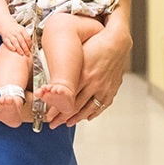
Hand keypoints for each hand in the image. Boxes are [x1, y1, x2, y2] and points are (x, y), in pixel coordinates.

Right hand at [0, 23, 30, 55]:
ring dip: (19, 48)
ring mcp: (10, 35)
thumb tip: (30, 46)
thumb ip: (26, 37)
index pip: (27, 37)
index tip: (30, 49)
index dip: (29, 44)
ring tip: (22, 53)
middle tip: (28, 53)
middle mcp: (16, 32)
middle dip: (25, 48)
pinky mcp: (5, 38)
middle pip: (22, 41)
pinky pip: (8, 43)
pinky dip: (11, 46)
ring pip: (15, 42)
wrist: (6, 24)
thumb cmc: (15, 29)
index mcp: (22, 30)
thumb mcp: (22, 30)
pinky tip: (14, 50)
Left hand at [48, 0, 131, 127]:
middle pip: (75, 106)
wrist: (118, 41)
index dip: (55, 108)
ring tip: (65, 124)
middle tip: (51, 124)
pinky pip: (102, 105)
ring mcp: (104, 87)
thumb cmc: (94, 42)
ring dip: (76, 118)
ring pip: (88, 109)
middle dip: (61, 117)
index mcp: (83, 74)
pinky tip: (86, 117)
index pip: (66, 97)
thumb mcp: (76, 51)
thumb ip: (63, 65)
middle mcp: (94, 83)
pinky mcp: (112, 88)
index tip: (45, 114)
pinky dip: (93, 113)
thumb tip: (47, 75)